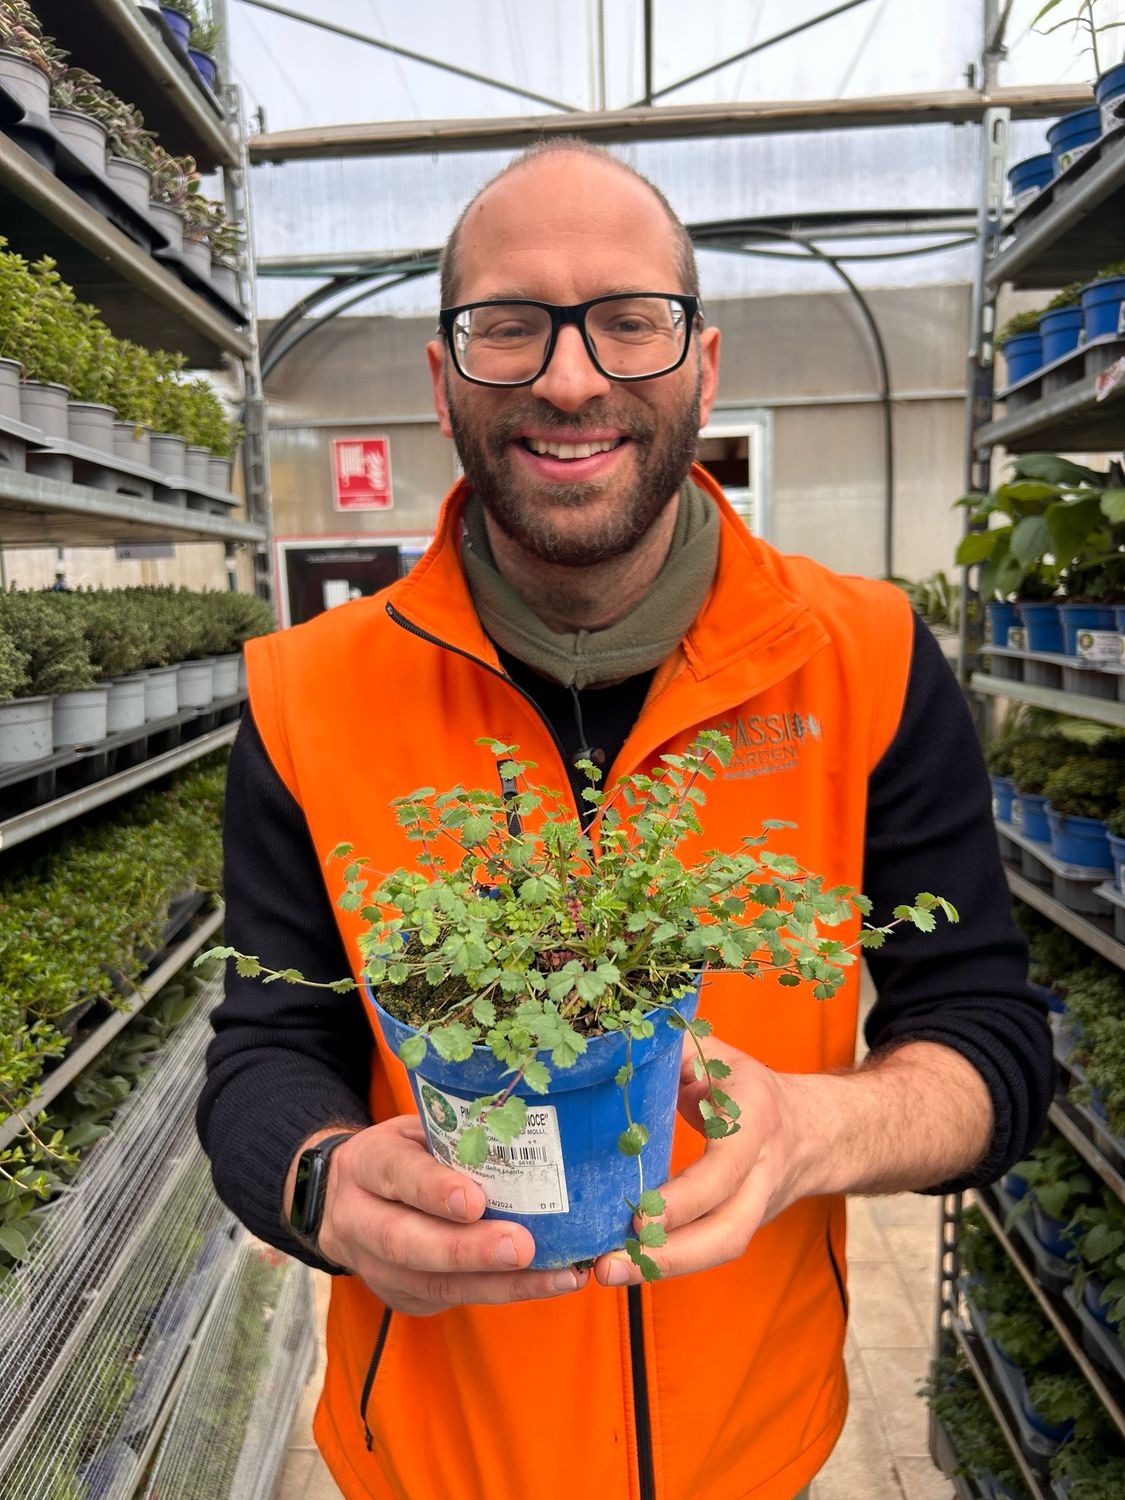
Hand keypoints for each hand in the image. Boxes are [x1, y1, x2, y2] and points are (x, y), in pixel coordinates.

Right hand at [316, 1115, 588, 1314]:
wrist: (344, 1199)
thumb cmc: (401, 1155)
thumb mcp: (412, 1130)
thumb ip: (453, 1135)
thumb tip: (525, 1124)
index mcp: (364, 1165)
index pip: (395, 1174)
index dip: (434, 1190)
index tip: (475, 1200)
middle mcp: (358, 1221)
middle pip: (408, 1243)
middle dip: (468, 1250)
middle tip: (521, 1247)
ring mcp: (375, 1268)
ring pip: (434, 1284)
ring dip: (500, 1283)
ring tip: (555, 1275)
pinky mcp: (402, 1297)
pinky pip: (453, 1300)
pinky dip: (504, 1292)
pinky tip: (548, 1282)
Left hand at [593, 1039, 795, 1287]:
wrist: (812, 1128)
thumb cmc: (748, 1086)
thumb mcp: (716, 1055)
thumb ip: (673, 1050)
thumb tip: (618, 1049)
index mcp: (755, 1119)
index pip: (724, 1169)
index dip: (684, 1198)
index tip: (637, 1215)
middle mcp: (762, 1170)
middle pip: (729, 1230)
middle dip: (670, 1255)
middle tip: (610, 1264)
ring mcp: (757, 1205)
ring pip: (721, 1248)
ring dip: (664, 1268)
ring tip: (609, 1271)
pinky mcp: (743, 1224)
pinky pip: (709, 1247)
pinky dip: (668, 1260)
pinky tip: (626, 1262)